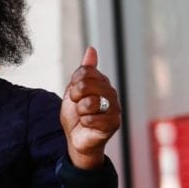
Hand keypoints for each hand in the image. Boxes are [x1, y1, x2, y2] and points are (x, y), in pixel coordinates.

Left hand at [61, 47, 120, 169]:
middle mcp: (111, 92)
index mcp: (102, 82)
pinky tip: (88, 125)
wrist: (77, 138)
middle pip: (86, 84)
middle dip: (75, 96)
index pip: (84, 71)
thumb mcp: (74, 90)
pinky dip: (84, 122)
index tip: (74, 93)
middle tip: (78, 105)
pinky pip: (91, 118)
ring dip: (80, 111)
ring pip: (89, 102)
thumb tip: (92, 49)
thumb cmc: (76, 115)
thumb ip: (83, 71)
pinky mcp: (114, 124)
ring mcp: (114, 108)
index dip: (74, 82)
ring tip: (84, 116)